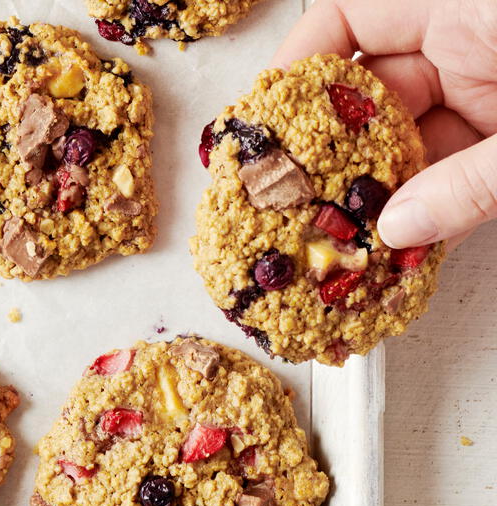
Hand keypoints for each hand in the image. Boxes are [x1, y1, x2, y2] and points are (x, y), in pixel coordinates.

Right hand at [271, 0, 496, 247]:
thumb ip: (471, 182)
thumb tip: (397, 230)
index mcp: (463, 9)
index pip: (350, 18)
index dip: (299, 63)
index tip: (267, 119)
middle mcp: (465, 44)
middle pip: (370, 93)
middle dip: (336, 151)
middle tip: (301, 202)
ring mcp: (487, 87)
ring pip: (408, 139)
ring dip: (382, 192)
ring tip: (351, 240)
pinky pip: (453, 163)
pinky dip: (432, 204)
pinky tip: (410, 245)